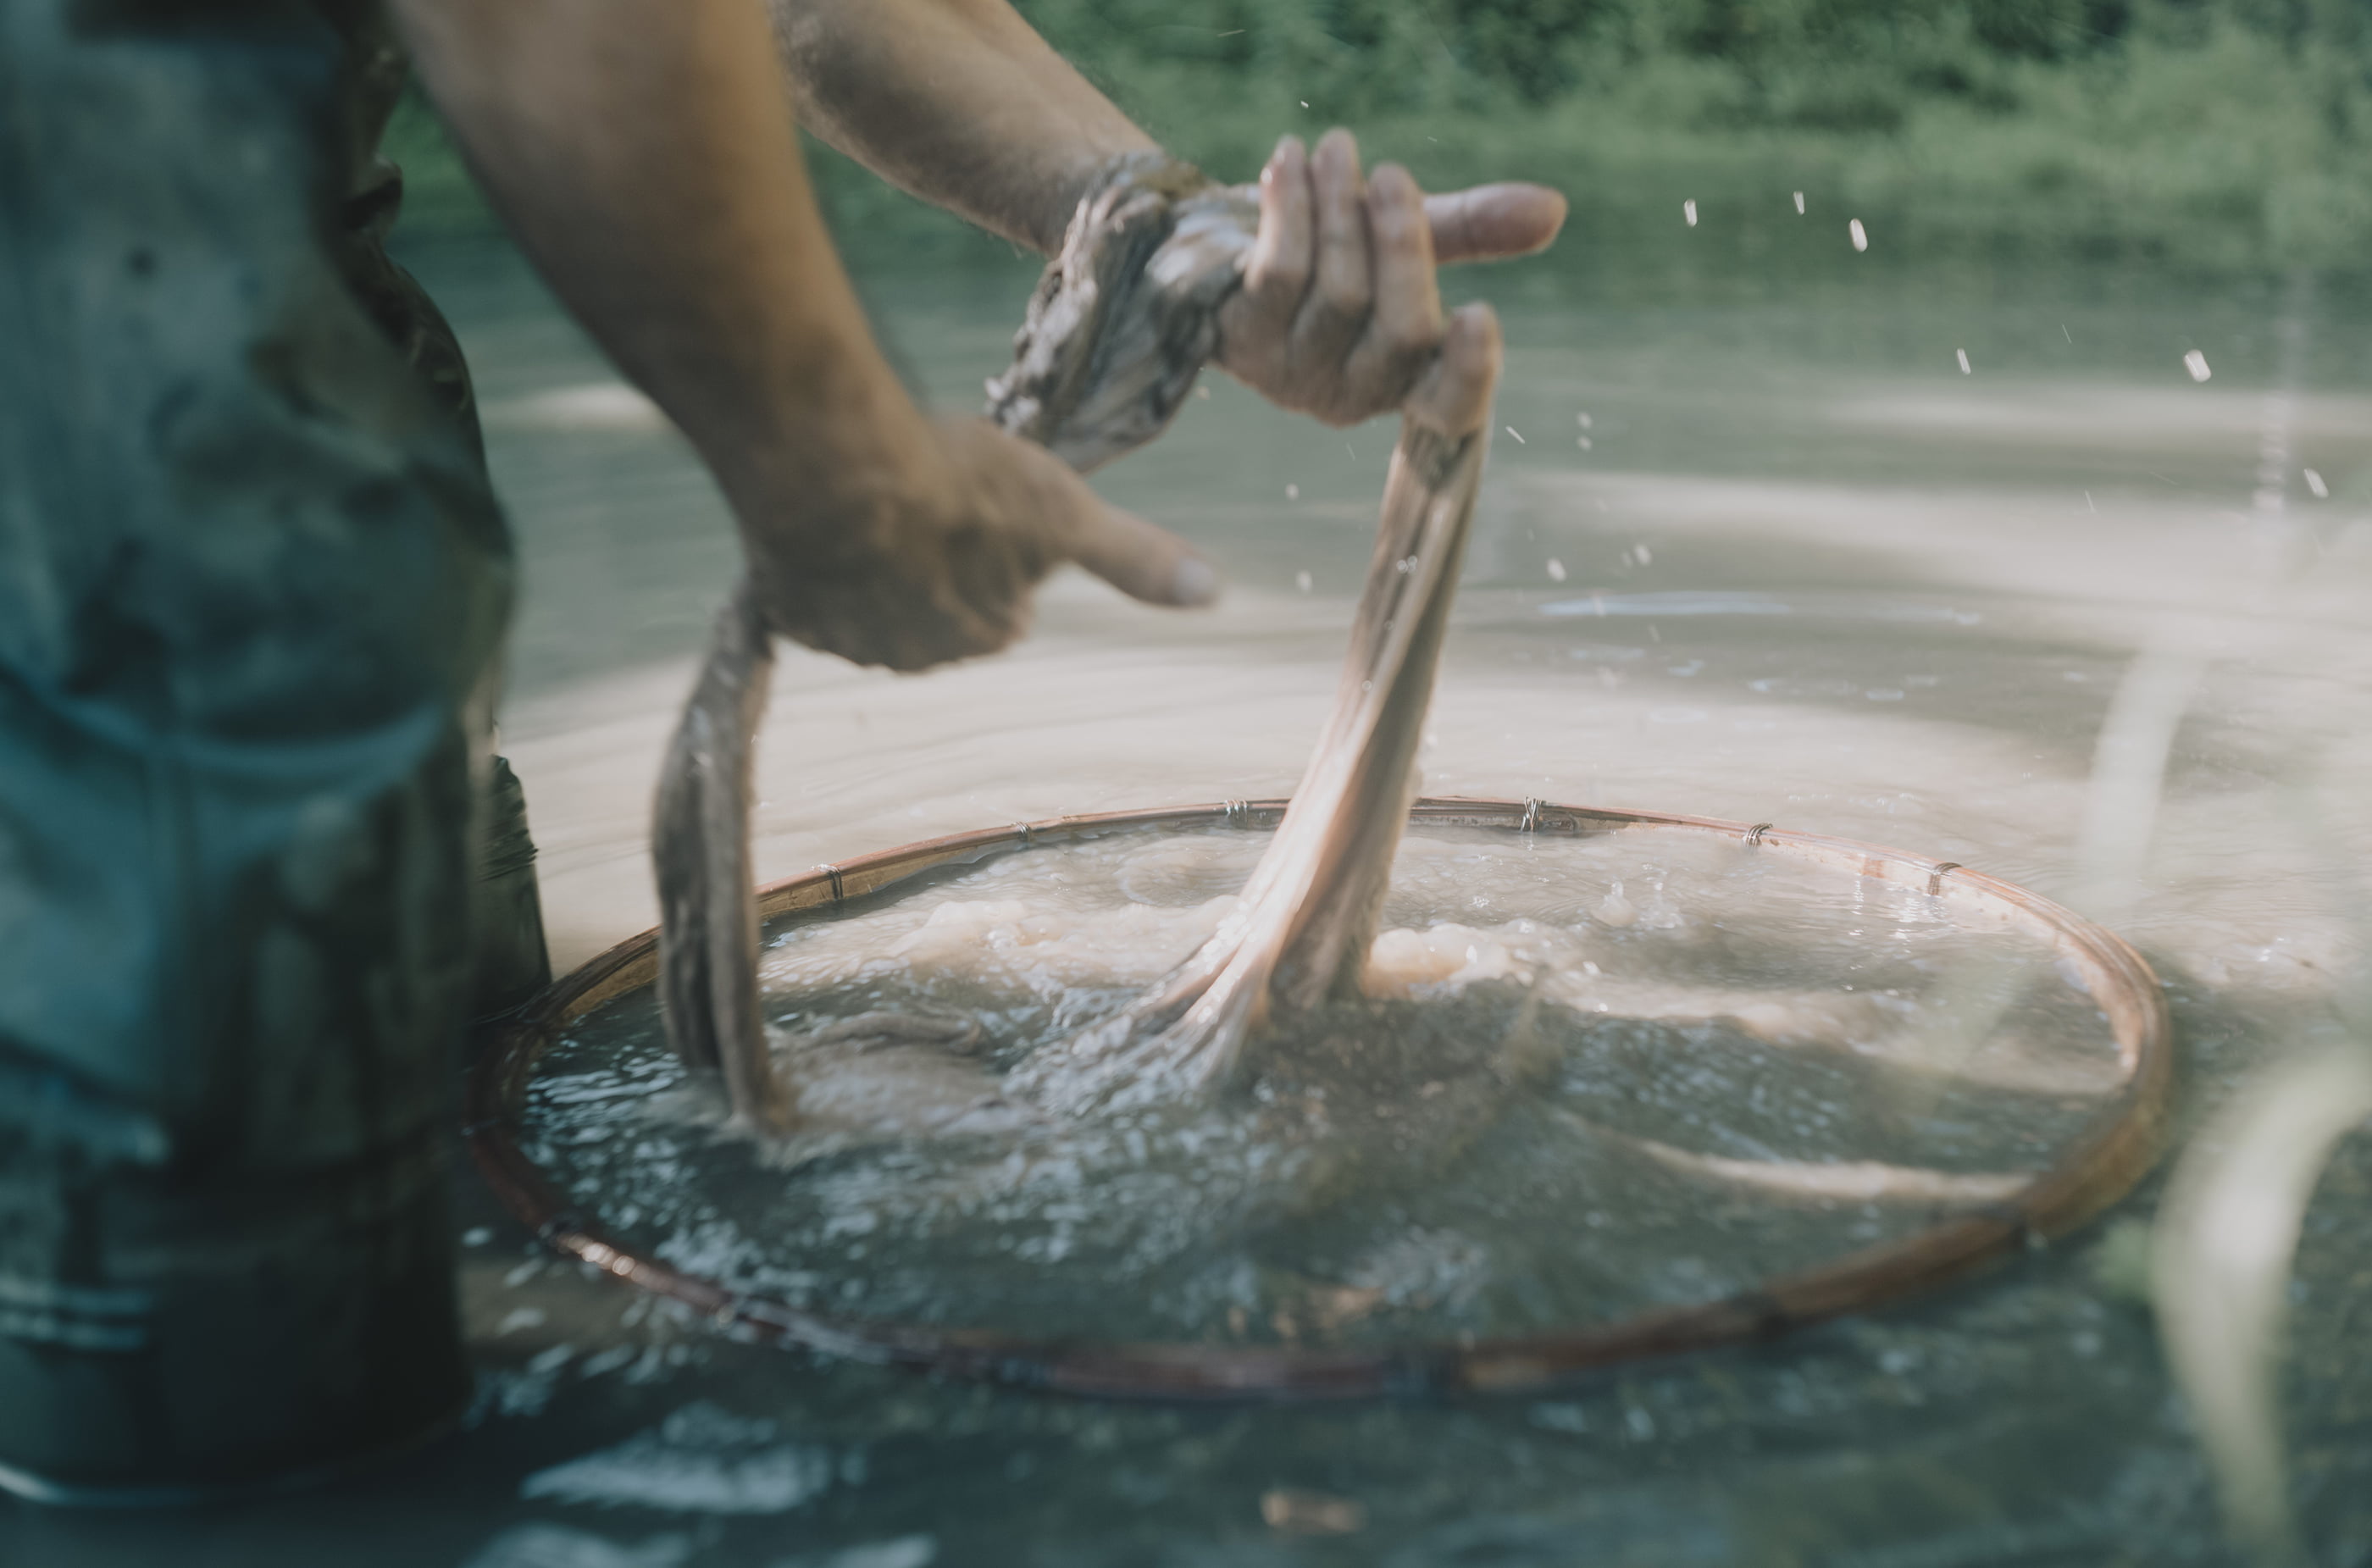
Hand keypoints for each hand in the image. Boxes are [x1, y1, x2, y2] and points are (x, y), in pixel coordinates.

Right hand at [738, 416, 1216, 671]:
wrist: (834, 466)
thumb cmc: (960, 484)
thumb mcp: (1066, 512)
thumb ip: (1133, 557)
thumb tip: (1214, 594)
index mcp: (986, 633)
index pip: (1005, 605)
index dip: (1000, 549)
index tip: (984, 503)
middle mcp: (915, 653)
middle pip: (940, 602)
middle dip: (938, 558)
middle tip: (928, 491)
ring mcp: (846, 635)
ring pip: (874, 595)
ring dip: (875, 557)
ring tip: (875, 493)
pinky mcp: (786, 609)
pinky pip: (809, 589)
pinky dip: (816, 556)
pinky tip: (822, 513)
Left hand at [1216, 130, 1562, 427]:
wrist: (1215, 250)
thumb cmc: (1327, 251)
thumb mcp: (1404, 236)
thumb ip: (1471, 228)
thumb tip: (1553, 210)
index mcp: (1407, 380)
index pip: (1452, 406)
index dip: (1470, 372)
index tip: (1479, 315)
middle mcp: (1352, 396)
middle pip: (1403, 328)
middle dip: (1404, 241)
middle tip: (1391, 173)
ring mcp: (1291, 378)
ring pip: (1341, 290)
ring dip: (1342, 206)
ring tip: (1335, 148)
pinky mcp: (1239, 344)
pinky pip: (1279, 272)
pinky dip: (1291, 209)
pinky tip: (1289, 164)